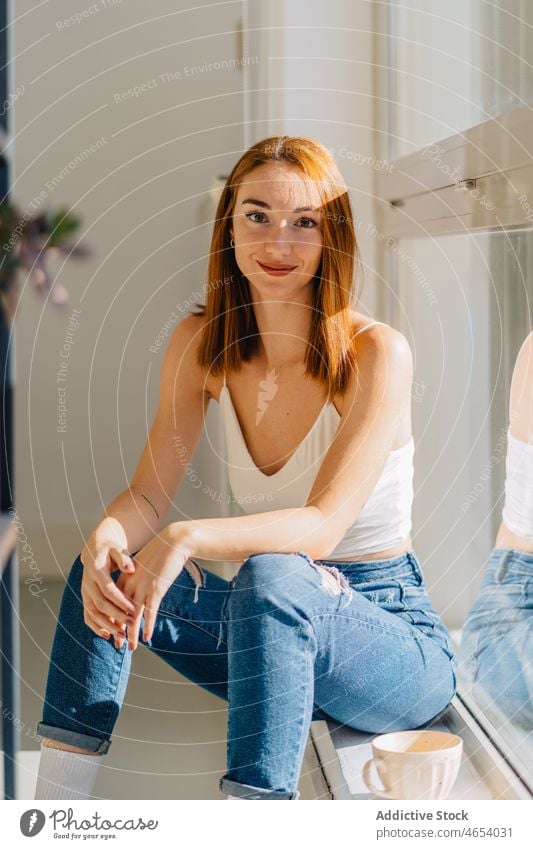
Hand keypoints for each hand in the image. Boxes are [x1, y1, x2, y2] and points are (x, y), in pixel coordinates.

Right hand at [80, 537, 136, 648]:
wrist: (95, 549)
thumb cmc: (111, 549)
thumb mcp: (117, 549)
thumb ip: (123, 559)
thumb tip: (130, 568)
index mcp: (96, 570)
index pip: (108, 590)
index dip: (120, 601)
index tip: (133, 610)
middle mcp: (87, 583)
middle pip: (100, 604)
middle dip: (116, 616)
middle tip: (132, 624)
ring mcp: (85, 592)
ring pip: (92, 613)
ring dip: (107, 626)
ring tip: (122, 636)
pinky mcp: (85, 598)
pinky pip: (87, 615)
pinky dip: (95, 627)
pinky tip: (107, 635)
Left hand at [116, 525, 192, 649]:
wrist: (174, 542)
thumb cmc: (161, 553)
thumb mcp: (144, 565)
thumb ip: (138, 577)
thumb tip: (137, 588)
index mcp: (125, 577)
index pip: (114, 603)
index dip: (113, 619)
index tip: (113, 631)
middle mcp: (131, 584)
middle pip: (121, 612)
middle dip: (119, 631)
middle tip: (117, 645)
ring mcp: (143, 587)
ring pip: (134, 616)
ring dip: (132, 634)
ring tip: (131, 648)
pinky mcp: (156, 589)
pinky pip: (150, 612)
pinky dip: (148, 626)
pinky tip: (147, 638)